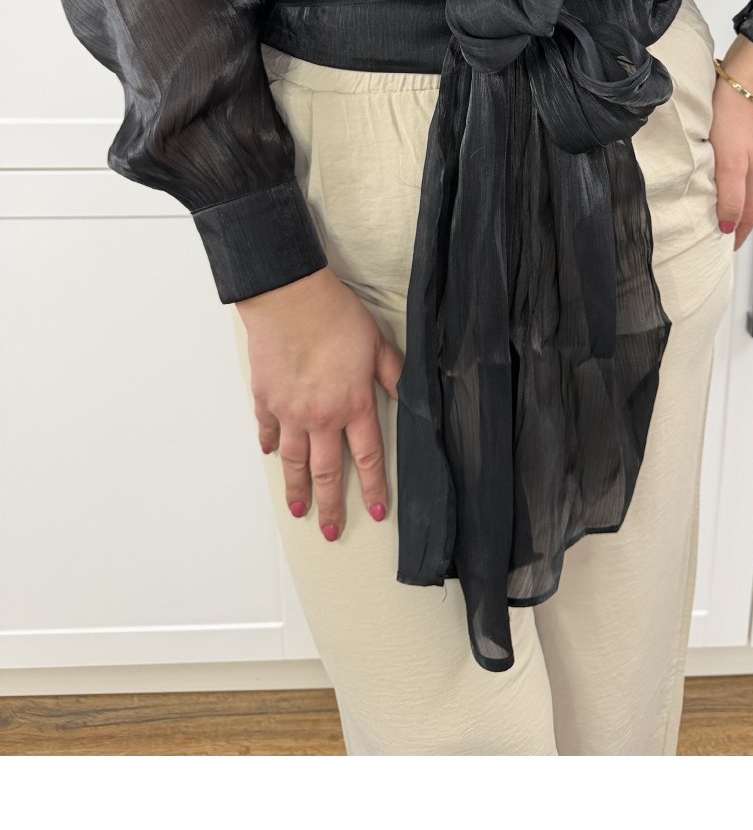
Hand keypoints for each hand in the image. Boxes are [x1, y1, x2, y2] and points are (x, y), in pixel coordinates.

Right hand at [235, 267, 404, 539]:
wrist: (290, 298)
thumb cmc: (336, 316)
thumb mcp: (377, 344)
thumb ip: (394, 375)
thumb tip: (411, 397)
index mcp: (353, 405)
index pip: (368, 457)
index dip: (374, 487)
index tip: (376, 511)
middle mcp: (321, 417)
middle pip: (327, 471)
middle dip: (330, 505)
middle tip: (330, 530)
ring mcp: (289, 411)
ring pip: (293, 461)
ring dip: (297, 489)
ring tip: (299, 510)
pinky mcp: (265, 398)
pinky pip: (266, 430)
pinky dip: (268, 444)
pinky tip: (270, 455)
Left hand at [708, 35, 752, 249]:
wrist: (738, 87)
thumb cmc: (733, 123)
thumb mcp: (730, 165)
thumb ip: (730, 197)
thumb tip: (726, 227)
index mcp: (750, 180)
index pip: (747, 217)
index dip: (737, 236)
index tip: (726, 251)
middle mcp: (748, 171)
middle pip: (743, 205)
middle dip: (733, 225)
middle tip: (717, 240)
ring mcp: (740, 157)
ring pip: (735, 189)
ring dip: (725, 206)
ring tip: (711, 216)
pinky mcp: (730, 143)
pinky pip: (727, 173)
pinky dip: (719, 186)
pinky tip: (707, 182)